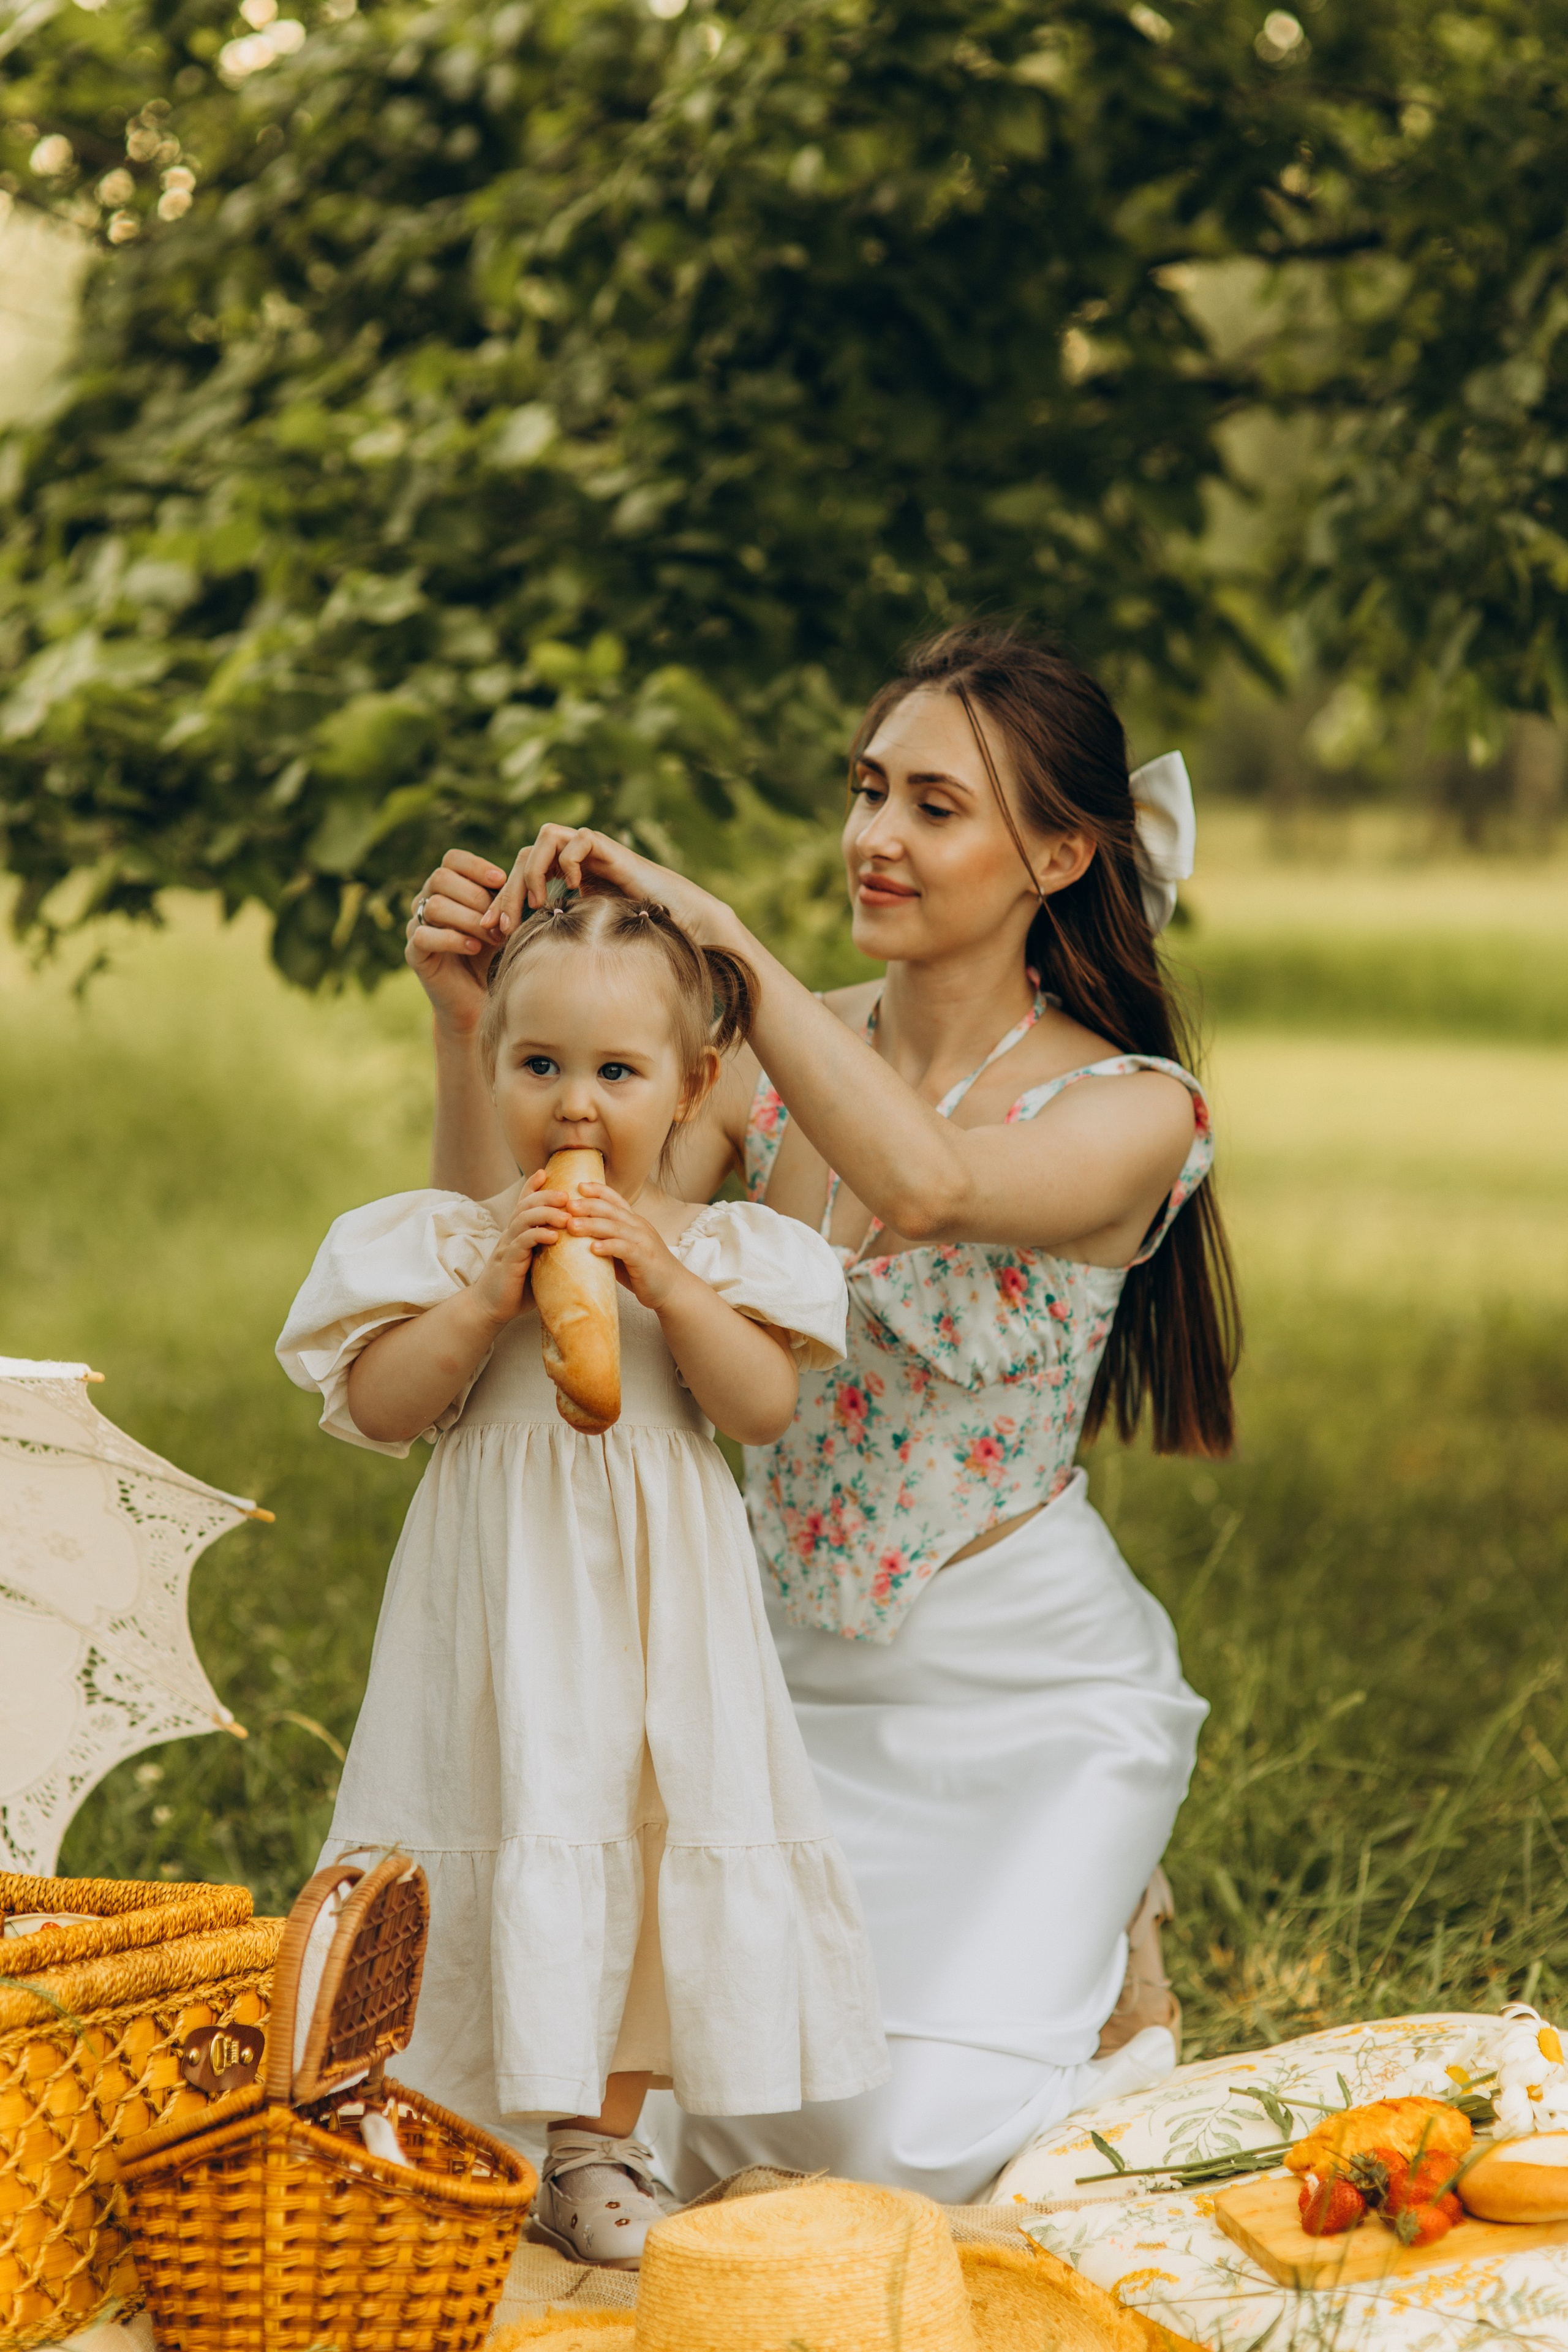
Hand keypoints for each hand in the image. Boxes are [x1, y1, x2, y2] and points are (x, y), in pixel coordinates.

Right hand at [406, 850, 511, 1034]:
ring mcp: (416, 926)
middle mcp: (425, 902)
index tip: (501, 880)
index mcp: (447, 888)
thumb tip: (522, 878)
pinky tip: (474, 948)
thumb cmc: (495, 955)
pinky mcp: (414, 952)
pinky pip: (424, 935)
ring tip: (493, 937)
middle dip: (476, 897)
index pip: (451, 859)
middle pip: (440, 878)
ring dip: (469, 920)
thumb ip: (505, 899)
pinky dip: (453, 939)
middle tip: (501, 921)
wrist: (480, 999)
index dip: (476, 866)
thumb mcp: (503, 922)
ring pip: (434, 906)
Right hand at [470, 1176, 569, 1329]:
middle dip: (546, 1196)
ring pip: (524, 1219)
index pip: (524, 1202)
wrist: (491, 1308)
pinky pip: (522, 1243)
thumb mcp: (537, 1265)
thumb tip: (579, 1248)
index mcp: (517, 1233)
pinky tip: (554, 1236)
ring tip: (566, 1215)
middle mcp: (510, 1234)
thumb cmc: (518, 1287)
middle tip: (567, 1195)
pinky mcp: (508, 1262)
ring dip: (546, 1214)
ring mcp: (508, 1247)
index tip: (545, 1171)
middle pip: (526, 1205)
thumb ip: (551, 1253)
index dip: (532, 1186)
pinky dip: (538, 1236)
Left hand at [493, 826, 732, 947]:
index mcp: (564, 878)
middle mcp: (575, 860)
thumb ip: (558, 936)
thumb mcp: (585, 937)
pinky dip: (570, 862)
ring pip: (546, 837)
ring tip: (538, 903)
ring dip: (534, 871)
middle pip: (525, 857)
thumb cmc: (636, 933)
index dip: (501, 902)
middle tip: (500, 924)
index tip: (490, 933)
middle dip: (507, 891)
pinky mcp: (610, 848)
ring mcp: (592, 851)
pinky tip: (575, 890)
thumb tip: (523, 965)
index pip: (519, 877)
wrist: (679, 921)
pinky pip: (579, 839)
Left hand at [567, 1182, 684, 1312]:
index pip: (615, 1200)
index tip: (579, 1185)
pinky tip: (593, 1248)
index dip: (598, 1190)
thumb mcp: (624, 1249)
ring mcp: (643, 1241)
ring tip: (572, 1225)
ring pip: (615, 1227)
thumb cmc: (643, 1270)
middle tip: (568, 1205)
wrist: (673, 1289)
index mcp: (633, 1222)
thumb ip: (607, 1240)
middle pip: (611, 1210)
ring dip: (592, 1225)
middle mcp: (638, 1227)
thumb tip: (577, 1237)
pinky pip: (624, 1249)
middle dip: (588, 1205)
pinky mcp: (644, 1258)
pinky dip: (608, 1247)